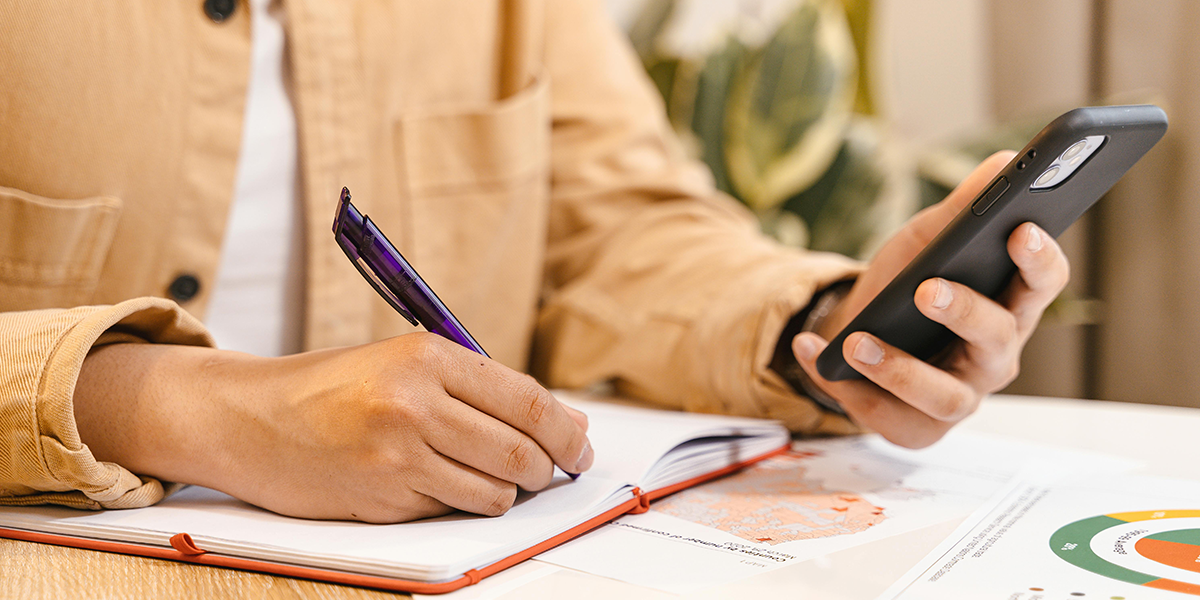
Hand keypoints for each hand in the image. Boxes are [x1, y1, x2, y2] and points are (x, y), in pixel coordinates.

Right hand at [74, 333, 593, 522]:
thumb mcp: (406, 364)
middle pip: (521, 450)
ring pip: (495, 491)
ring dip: (505, 492)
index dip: (567, 431)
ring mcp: (397, 454)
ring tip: (489, 478)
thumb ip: (481, 390)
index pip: (527, 401)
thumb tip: (564, 424)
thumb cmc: (334, 387)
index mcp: (427, 356)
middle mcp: (414, 402)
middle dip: (547, 469)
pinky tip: (439, 487)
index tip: (581, 447)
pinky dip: (460, 504)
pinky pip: (451, 510)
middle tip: (550, 472)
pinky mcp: (382, 497)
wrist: (249, 416)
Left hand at [790, 151, 1070, 447]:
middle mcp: (995, 357)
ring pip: (945, 397)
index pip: (1044, 284)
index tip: (1021, 228)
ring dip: (898, 368)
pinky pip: (887, 417)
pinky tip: (812, 351)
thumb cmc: (909, 284)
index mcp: (1011, 305)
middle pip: (997, 339)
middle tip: (927, 287)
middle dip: (963, 311)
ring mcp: (960, 399)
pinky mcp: (918, 429)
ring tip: (855, 341)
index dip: (1039, 260)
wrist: (861, 335)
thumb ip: (963, 208)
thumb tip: (1002, 159)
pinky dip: (844, 386)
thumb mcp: (926, 241)